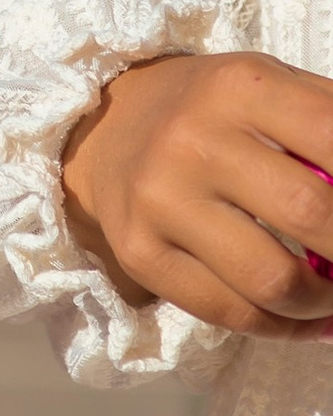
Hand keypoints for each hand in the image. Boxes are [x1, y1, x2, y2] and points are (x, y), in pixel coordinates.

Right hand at [61, 50, 332, 334]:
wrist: (105, 127)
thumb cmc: (212, 111)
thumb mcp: (270, 87)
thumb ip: (329, 123)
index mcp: (240, 87)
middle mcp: (194, 140)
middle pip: (313, 213)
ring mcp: (161, 200)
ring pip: (273, 281)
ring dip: (325, 302)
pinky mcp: (141, 253)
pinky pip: (231, 314)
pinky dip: (285, 328)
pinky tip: (304, 317)